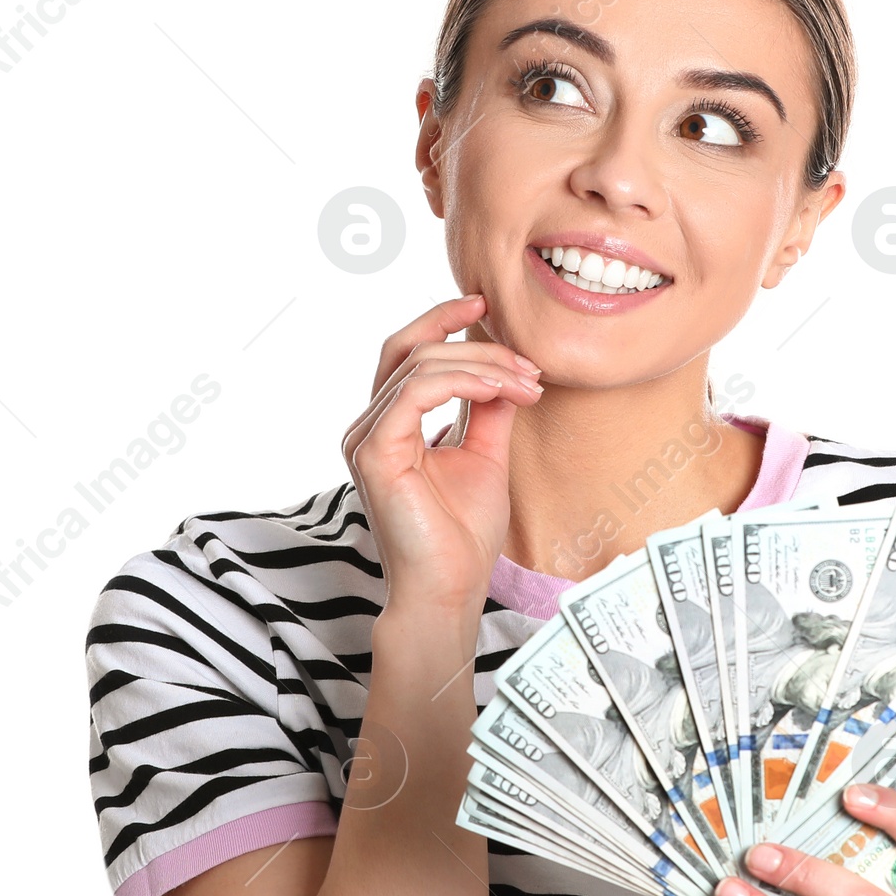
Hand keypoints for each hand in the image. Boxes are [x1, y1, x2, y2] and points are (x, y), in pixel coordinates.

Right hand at [341, 293, 543, 618]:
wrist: (450, 590)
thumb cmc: (462, 536)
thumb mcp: (486, 457)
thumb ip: (488, 410)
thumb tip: (506, 370)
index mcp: (390, 425)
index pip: (408, 353)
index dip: (443, 320)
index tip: (487, 305)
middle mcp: (369, 426)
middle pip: (414, 350)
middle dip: (477, 346)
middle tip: (529, 365)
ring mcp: (366, 437)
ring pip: (421, 366)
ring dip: (483, 366)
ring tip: (527, 384)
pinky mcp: (374, 452)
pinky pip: (416, 391)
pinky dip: (463, 381)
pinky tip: (501, 390)